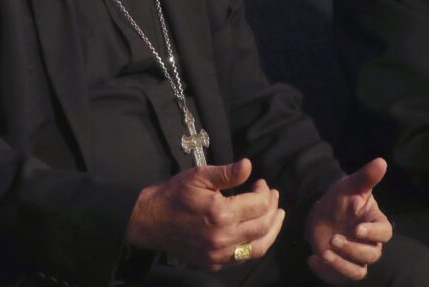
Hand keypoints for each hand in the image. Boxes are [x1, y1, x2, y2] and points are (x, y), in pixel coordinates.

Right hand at [126, 158, 285, 270]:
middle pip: (263, 225)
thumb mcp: (199, 176)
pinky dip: (257, 245)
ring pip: (259, 246)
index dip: (265, 192)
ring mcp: (219, 254)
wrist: (150, 222)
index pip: (259, 204)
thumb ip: (227, 173)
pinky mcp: (214, 264)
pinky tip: (260, 232)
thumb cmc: (175, 195)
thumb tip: (248, 165)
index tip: (261, 183)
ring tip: (278, 215)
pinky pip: (244, 258)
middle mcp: (223, 238)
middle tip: (273, 196)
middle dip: (273, 208)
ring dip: (273, 230)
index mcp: (221, 214)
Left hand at [306, 158, 392, 282]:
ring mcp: (355, 258)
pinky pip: (338, 278)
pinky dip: (325, 272)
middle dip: (353, 249)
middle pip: (373, 255)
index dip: (373, 233)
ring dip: (343, 265)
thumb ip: (365, 177)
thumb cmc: (340, 198)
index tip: (358, 229)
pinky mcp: (340, 268)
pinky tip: (312, 259)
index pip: (384, 232)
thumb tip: (381, 161)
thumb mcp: (349, 185)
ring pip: (359, 272)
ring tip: (325, 253)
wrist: (321, 213)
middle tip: (334, 239)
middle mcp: (369, 243)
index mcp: (375, 222)